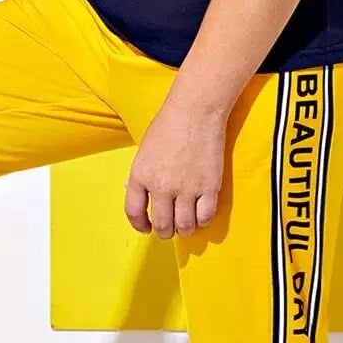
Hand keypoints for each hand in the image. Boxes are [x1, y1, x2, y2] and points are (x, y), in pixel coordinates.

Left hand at [124, 93, 226, 238]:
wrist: (196, 111)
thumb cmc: (169, 125)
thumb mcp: (144, 151)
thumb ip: (141, 175)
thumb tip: (138, 194)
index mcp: (140, 176)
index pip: (134, 212)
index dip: (140, 225)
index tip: (146, 228)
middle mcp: (161, 187)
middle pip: (163, 225)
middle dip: (165, 232)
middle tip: (170, 228)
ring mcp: (186, 189)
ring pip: (185, 226)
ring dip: (185, 229)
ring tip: (186, 223)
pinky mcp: (209, 187)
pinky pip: (205, 216)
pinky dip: (202, 220)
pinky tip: (201, 213)